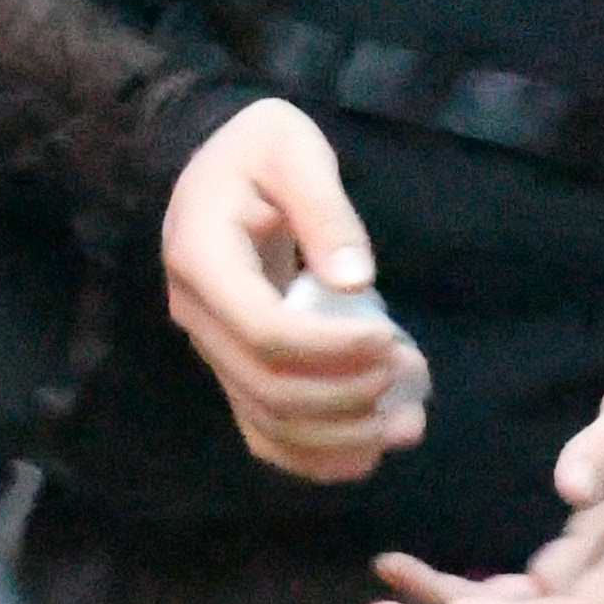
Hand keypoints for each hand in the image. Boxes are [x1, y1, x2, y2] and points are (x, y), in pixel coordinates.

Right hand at [160, 97, 420, 481]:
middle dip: (346, 394)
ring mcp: (212, 348)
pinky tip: (368, 452)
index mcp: (201, 257)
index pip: (263, 330)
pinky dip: (314, 456)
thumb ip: (324, 209)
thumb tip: (355, 281)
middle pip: (266, 386)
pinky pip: (264, 431)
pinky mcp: (233, 368)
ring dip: (340, 436)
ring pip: (267, 421)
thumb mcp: (291, 147)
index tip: (390, 340)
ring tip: (407, 422)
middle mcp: (196, 314)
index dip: (330, 349)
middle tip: (407, 370)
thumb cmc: (257, 149)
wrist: (217, 166)